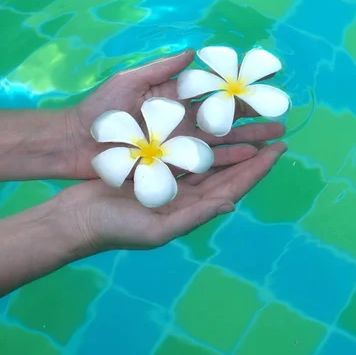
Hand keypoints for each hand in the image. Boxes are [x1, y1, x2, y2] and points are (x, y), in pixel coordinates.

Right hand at [55, 143, 286, 252]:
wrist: (76, 220)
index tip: (280, 150)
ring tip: (249, 125)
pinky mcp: (154, 169)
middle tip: (273, 131)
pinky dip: (200, 140)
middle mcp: (188, 196)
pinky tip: (210, 125)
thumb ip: (195, 216)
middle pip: (228, 170)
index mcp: (192, 210)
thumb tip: (231, 203)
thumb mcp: (157, 229)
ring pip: (210, 159)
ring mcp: (172, 182)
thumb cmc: (115, 229)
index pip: (234, 186)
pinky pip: (185, 152)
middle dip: (252, 152)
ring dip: (231, 143)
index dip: (258, 169)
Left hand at [65, 50, 284, 178]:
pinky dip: (225, 161)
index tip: (266, 95)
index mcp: (175, 102)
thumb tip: (194, 53)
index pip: (216, 98)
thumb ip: (162, 69)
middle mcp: (181, 125)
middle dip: (252, 125)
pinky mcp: (170, 166)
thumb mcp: (128, 82)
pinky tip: (245, 160)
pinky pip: (202, 164)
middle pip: (224, 124)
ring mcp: (177, 147)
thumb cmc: (98, 111)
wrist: (73, 143)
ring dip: (246, 144)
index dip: (240, 97)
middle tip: (280, 125)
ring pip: (219, 146)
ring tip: (271, 145)